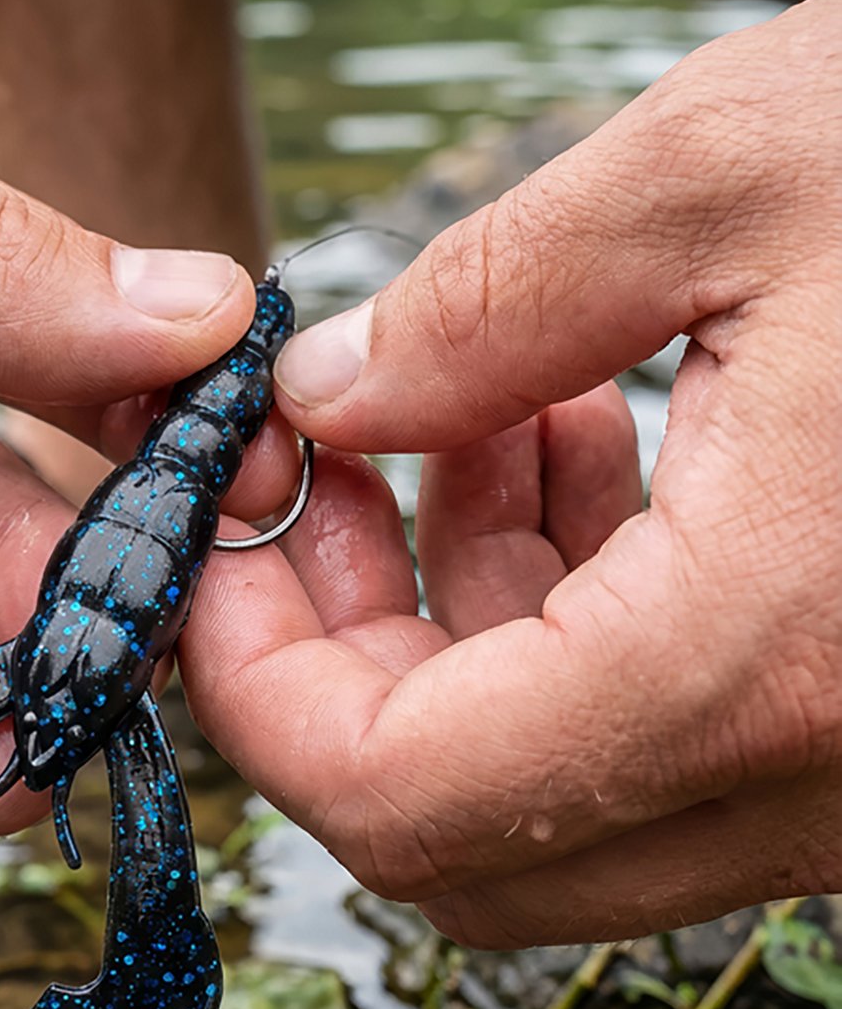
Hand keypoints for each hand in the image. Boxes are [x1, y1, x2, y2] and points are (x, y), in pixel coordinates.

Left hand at [179, 0, 841, 945]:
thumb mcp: (734, 173)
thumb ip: (483, 310)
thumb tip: (327, 405)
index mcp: (767, 661)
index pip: (395, 803)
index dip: (254, 694)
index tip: (225, 550)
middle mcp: (819, 778)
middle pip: (452, 835)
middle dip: (337, 668)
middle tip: (323, 485)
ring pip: (546, 797)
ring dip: (450, 632)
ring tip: (463, 428)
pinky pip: (651, 744)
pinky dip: (561, 628)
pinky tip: (577, 451)